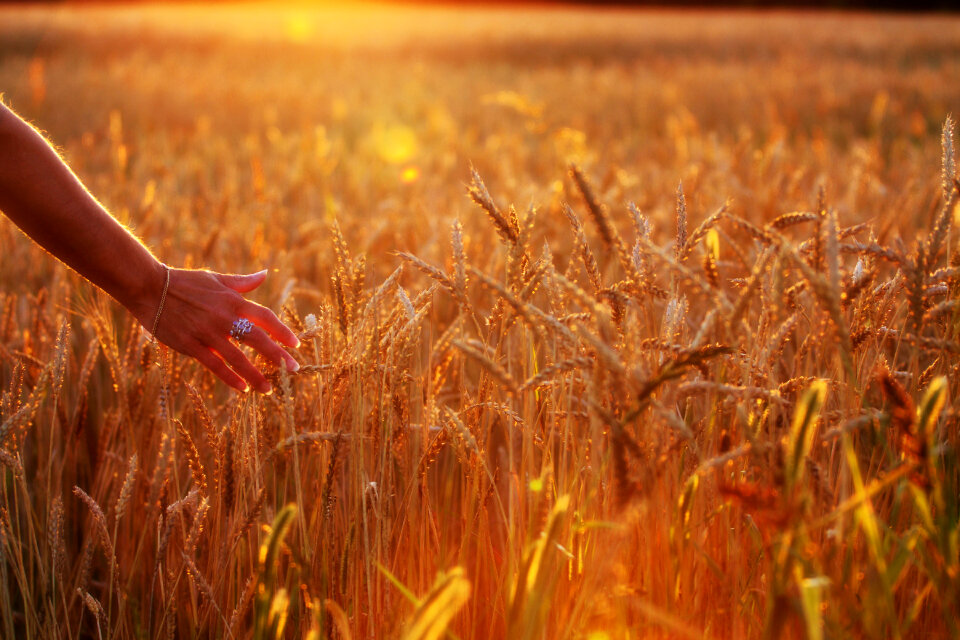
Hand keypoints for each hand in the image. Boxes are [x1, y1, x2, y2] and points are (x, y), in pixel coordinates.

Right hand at [147, 267, 299, 392]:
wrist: (149, 287)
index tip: (295, 344)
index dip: (282, 331)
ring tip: (269, 388)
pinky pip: (215, 365)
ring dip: (255, 374)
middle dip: (277, 355)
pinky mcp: (190, 345)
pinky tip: (243, 388)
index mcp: (233, 301)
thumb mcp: (216, 279)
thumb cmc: (185, 282)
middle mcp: (224, 317)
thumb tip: (264, 275)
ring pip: (237, 358)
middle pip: (257, 339)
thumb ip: (242, 283)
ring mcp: (207, 333)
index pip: (265, 317)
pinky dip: (230, 378)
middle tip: (293, 369)